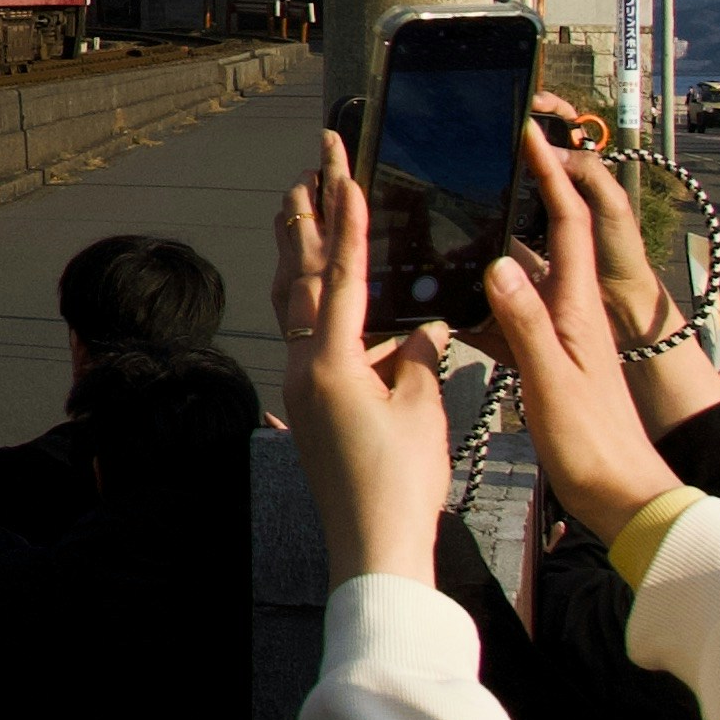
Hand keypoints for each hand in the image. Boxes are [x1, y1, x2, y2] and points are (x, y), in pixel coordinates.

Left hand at [278, 135, 453, 587]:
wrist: (374, 547)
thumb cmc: (401, 482)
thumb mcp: (422, 407)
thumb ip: (418, 356)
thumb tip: (421, 328)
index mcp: (330, 362)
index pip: (340, 274)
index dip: (345, 219)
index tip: (341, 171)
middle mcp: (305, 369)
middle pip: (299, 279)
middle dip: (303, 222)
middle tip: (305, 171)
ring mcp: (303, 389)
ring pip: (297, 307)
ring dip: (302, 257)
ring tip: (304, 209)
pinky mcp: (311, 409)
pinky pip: (312, 342)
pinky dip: (321, 308)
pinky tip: (339, 298)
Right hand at [488, 137, 685, 541]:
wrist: (617, 493)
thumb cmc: (593, 442)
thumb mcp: (552, 380)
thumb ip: (524, 322)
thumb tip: (498, 264)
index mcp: (578, 308)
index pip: (568, 223)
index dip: (551, 175)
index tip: (529, 136)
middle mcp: (570, 312)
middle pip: (545, 239)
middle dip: (523, 196)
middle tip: (487, 164)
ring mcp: (558, 336)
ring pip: (522, 278)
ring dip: (492, 250)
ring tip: (452, 226)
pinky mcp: (546, 361)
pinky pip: (508, 319)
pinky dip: (481, 305)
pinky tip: (450, 303)